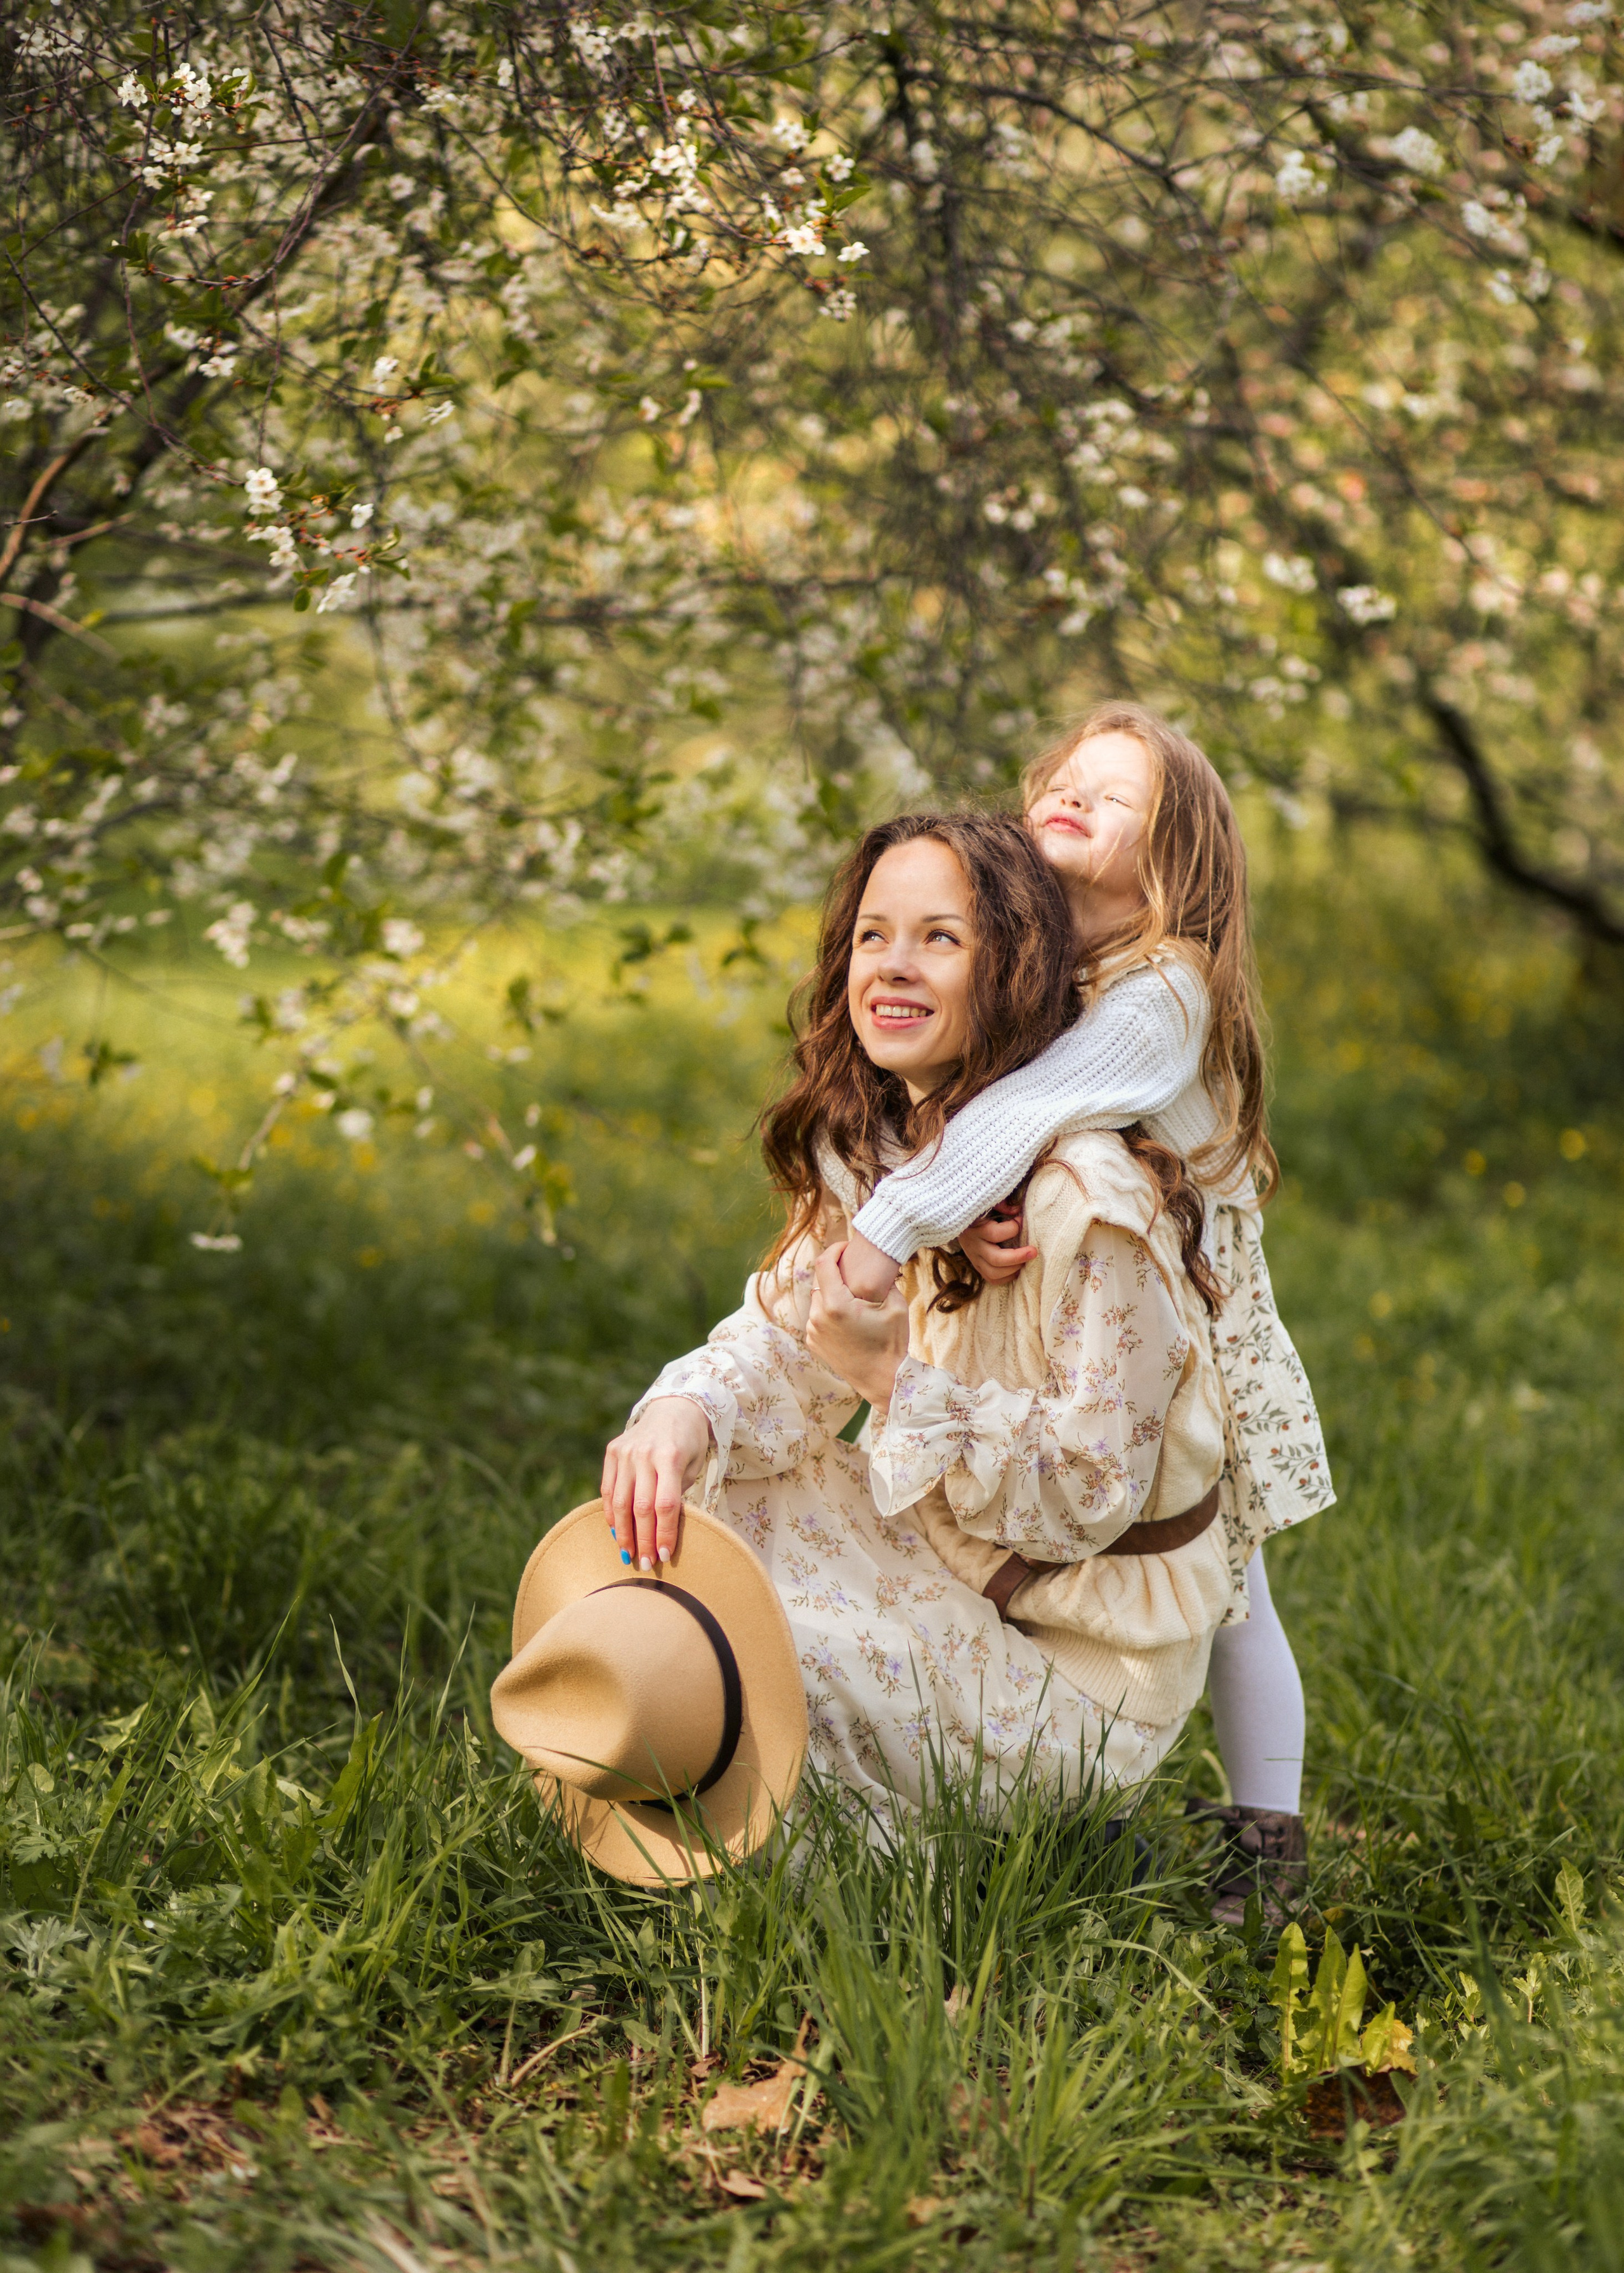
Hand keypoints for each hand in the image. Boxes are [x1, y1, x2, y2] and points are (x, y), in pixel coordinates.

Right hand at [601, 1397, 711, 1570]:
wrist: (675, 1406)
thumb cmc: (690, 1443)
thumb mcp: (693, 1466)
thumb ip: (677, 1494)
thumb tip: (661, 1533)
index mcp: (670, 1457)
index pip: (665, 1505)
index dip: (664, 1534)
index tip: (666, 1556)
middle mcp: (644, 1454)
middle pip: (640, 1508)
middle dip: (643, 1540)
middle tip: (646, 1564)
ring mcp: (625, 1452)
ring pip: (620, 1502)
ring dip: (623, 1533)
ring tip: (628, 1554)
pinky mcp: (612, 1450)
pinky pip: (608, 1489)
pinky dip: (611, 1513)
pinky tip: (617, 1531)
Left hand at [807, 1243, 909, 1409]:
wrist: (884, 1380)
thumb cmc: (892, 1343)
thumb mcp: (895, 1306)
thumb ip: (882, 1281)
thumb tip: (880, 1264)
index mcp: (837, 1305)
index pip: (824, 1264)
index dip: (835, 1249)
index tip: (846, 1247)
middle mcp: (818, 1317)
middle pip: (820, 1280)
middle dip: (835, 1271)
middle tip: (853, 1269)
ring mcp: (813, 1331)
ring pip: (817, 1298)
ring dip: (831, 1292)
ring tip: (852, 1295)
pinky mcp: (813, 1342)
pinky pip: (817, 1316)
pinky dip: (828, 1310)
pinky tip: (847, 1316)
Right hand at [959, 1204, 1035, 1284]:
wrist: (962, 1224)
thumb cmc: (981, 1211)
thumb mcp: (989, 1204)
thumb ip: (1002, 1204)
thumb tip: (1017, 1210)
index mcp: (975, 1229)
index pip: (994, 1233)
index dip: (1013, 1227)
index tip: (1022, 1220)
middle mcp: (973, 1246)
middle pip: (996, 1259)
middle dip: (1018, 1256)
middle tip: (1034, 1251)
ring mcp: (974, 1259)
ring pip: (994, 1273)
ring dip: (1013, 1269)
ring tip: (1025, 1260)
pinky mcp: (978, 1267)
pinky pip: (992, 1279)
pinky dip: (1007, 1277)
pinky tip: (1017, 1268)